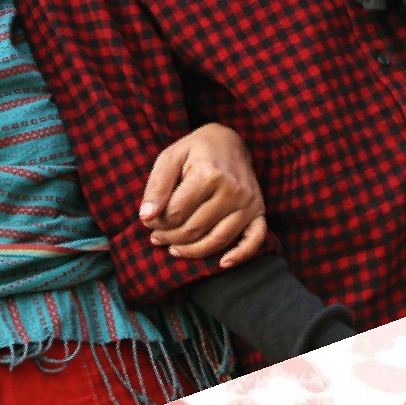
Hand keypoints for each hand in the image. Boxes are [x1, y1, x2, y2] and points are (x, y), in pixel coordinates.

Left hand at [140, 123, 265, 267]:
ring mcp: (248, 203)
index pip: (176, 213)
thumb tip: (146, 218)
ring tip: (174, 249)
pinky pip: (254, 240)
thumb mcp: (170, 157)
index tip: (149, 222)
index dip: (157, 222)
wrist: (229, 141)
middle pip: (194, 229)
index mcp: (208, 174)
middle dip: (170, 237)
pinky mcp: (259, 211)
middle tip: (157, 237)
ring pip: (218, 240)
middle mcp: (232, 190)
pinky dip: (240, 256)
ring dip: (192, 251)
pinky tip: (222, 263)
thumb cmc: (195, 150)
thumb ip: (156, 187)